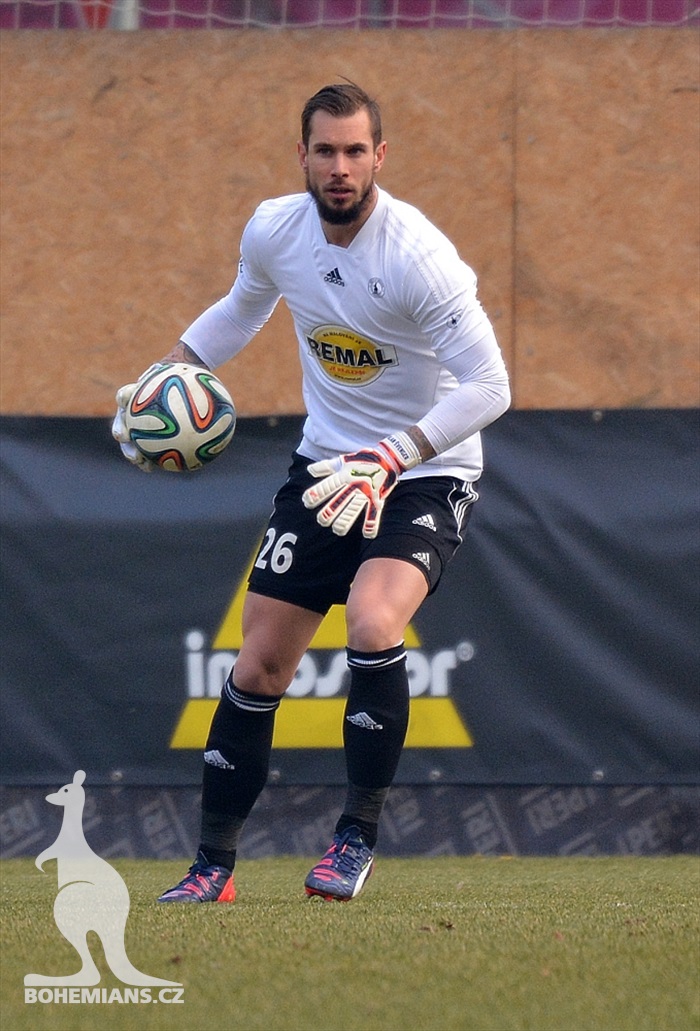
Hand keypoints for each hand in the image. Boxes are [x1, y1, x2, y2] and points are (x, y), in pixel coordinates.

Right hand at [111, 362, 169, 471]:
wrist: (181, 390)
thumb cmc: (178, 380)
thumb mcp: (179, 373)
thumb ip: (176, 378)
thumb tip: (177, 373)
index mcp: (135, 397)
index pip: (125, 395)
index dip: (123, 397)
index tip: (124, 401)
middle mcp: (132, 414)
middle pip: (121, 423)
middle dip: (120, 432)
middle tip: (124, 437)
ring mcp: (139, 430)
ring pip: (131, 443)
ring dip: (133, 453)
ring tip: (140, 461)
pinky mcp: (150, 442)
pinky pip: (150, 453)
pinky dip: (154, 461)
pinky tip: (161, 467)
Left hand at [302, 432, 421, 537]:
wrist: (388, 457)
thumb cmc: (362, 459)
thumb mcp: (343, 460)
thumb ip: (326, 467)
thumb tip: (309, 471)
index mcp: (344, 475)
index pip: (327, 487)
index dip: (315, 495)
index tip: (307, 502)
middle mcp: (354, 484)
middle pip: (339, 501)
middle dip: (329, 512)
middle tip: (321, 521)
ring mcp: (367, 493)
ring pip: (354, 509)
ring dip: (345, 521)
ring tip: (337, 529)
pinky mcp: (377, 498)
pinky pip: (375, 513)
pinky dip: (372, 525)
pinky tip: (367, 535)